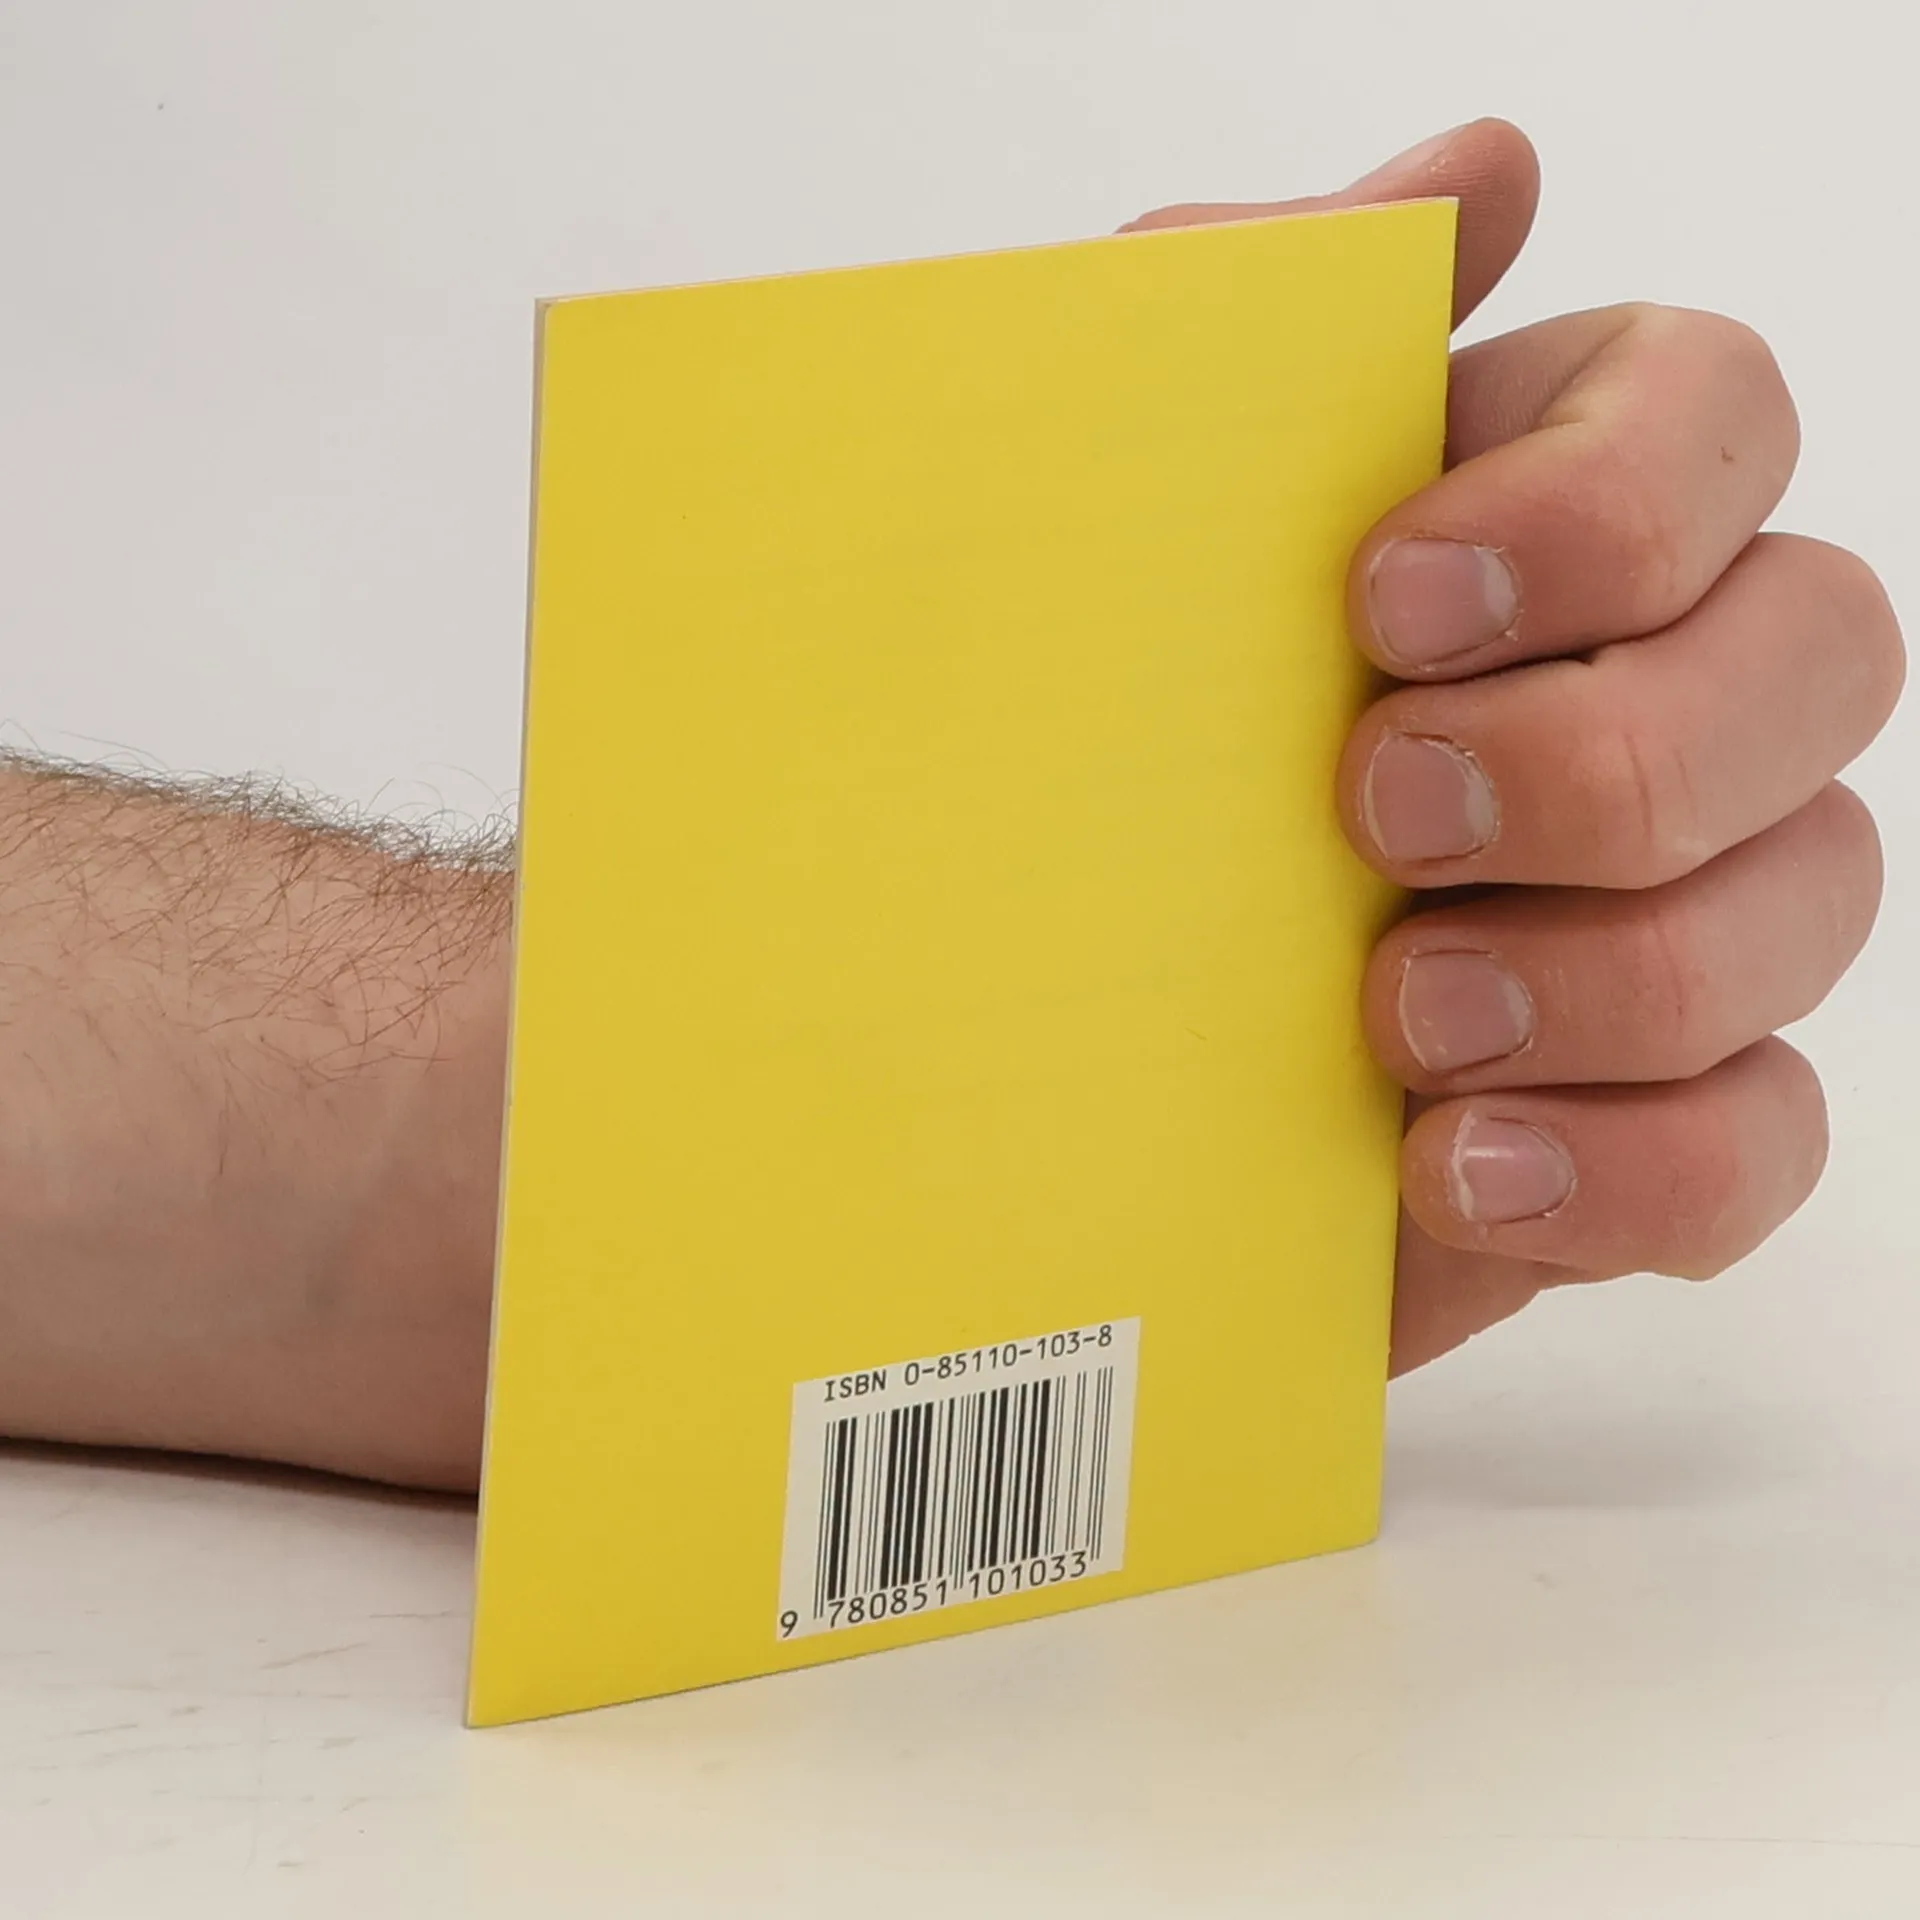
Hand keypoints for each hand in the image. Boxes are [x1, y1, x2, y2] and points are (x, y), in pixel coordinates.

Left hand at [1129, 120, 1903, 1371]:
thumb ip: (1255, 334)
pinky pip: (1756, 1144)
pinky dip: (1624, 1168)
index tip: (1387, 596)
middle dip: (1611, 746)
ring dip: (1609, 970)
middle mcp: (1656, 688)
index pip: (1716, 413)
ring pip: (1814, 901)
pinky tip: (1453, 1165)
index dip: (1602, 501)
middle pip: (1823, 650)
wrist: (1015, 1060)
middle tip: (1378, 809)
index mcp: (1530, 516)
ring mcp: (1680, 913)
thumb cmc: (1067, 770)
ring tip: (1392, 1018)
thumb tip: (1490, 169)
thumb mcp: (1095, 540)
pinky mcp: (1651, 1119)